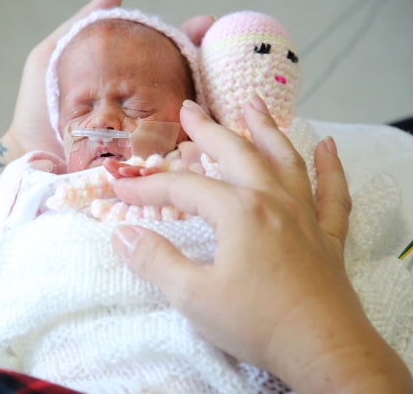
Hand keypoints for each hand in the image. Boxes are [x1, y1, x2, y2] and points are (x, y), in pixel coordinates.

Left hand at [6, 0, 214, 159]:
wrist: (27, 159)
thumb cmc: (35, 112)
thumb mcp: (52, 58)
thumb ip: (83, 24)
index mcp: (125, 82)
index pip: (166, 56)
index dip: (189, 38)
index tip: (205, 24)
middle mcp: (141, 108)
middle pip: (184, 83)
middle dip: (207, 64)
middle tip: (222, 48)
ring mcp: (144, 138)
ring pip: (187, 117)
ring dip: (209, 101)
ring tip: (228, 82)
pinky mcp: (141, 165)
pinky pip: (174, 152)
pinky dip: (195, 141)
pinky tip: (211, 126)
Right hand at [110, 98, 411, 391]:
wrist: (323, 348)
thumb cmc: (257, 322)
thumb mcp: (193, 295)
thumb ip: (155, 260)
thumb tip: (123, 234)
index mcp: (238, 211)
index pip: (183, 188)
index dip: (147, 187)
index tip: (120, 189)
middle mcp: (273, 201)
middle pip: (236, 153)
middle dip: (208, 130)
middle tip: (189, 109)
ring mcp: (305, 215)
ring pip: (284, 160)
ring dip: (266, 130)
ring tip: (253, 105)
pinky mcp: (327, 236)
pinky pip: (332, 193)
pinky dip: (331, 166)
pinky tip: (328, 147)